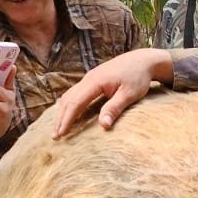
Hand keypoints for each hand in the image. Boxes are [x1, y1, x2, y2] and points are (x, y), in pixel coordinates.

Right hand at [52, 49, 173, 136]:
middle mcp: (88, 78)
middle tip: (55, 136)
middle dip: (60, 118)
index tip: (60, 134)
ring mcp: (90, 78)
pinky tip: (68, 112)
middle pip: (68, 99)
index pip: (75, 103)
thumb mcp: (129, 94)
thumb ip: (114, 108)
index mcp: (95, 81)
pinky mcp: (93, 79)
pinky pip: (76, 92)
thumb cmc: (138, 77)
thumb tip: (102, 126)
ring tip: (59, 127)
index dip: (67, 119)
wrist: (143, 60)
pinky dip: (69, 104)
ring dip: (63, 111)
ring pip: (70, 95)